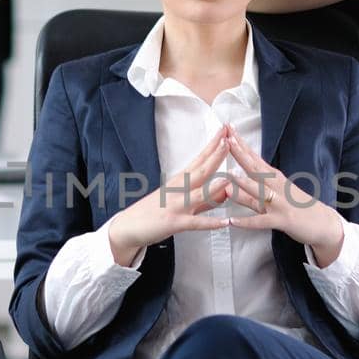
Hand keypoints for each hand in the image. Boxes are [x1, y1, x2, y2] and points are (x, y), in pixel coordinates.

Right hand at [107, 128, 234, 264]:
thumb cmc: (153, 212)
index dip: (212, 145)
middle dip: (216, 155)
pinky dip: (210, 223)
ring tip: (230, 177)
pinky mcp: (175, 223)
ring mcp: (176, 206)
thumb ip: (204, 199)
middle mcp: (178, 190)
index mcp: (179, 181)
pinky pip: (195, 223)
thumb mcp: (179, 201)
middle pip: (200, 170)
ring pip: (198, 194)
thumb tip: (225, 192)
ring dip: (215, 186)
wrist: (128, 227)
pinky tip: (224, 222)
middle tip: (230, 138)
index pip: (199, 159)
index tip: (224, 131)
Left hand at [223, 128, 344, 266]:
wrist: (324, 223)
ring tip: (230, 173)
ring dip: (245, 183)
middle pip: (256, 168)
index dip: (241, 145)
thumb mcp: (269, 201)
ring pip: (261, 191)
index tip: (228, 129)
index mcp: (274, 178)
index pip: (254, 158)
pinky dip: (247, 222)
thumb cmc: (296, 208)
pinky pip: (262, 221)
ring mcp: (280, 202)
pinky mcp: (282, 220)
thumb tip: (226, 188)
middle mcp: (276, 187)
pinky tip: (233, 221)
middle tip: (227, 138)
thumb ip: (247, 196)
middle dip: (241, 153)